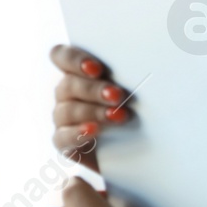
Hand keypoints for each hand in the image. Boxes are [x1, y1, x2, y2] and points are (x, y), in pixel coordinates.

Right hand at [49, 44, 137, 172]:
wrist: (138, 150)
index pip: (61, 56)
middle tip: (117, 95)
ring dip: (93, 111)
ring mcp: (63, 118)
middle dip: (94, 89)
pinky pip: (63, 137)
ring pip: (67, 110)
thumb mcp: (135, 92)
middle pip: (69, 84)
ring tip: (119, 116)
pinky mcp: (65, 143)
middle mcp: (67, 93)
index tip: (96, 68)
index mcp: (78, 72)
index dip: (74, 59)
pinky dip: (78, 133)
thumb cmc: (137, 113)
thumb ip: (128, 78)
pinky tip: (94, 130)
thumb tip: (144, 68)